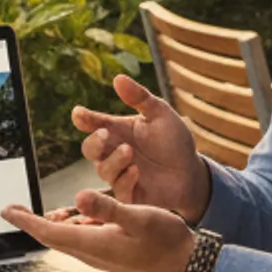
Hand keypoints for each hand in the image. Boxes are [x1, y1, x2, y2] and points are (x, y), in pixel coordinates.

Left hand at [2, 190, 195, 271]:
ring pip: (66, 239)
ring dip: (49, 225)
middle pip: (52, 237)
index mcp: (95, 244)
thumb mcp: (138, 217)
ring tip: (34, 213)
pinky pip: (81, 239)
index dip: (27, 220)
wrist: (185, 261)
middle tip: (12, 209)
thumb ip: (108, 208)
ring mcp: (101, 254)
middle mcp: (93, 252)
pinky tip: (71, 217)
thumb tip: (79, 197)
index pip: (50, 233)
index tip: (8, 211)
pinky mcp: (110, 252)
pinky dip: (69, 227)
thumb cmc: (165, 240)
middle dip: (30, 222)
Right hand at [73, 75, 210, 220]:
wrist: (192, 171)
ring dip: (113, 160)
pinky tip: (136, 171)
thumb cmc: (173, 141)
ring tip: (129, 151)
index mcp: (118, 130)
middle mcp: (114, 152)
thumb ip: (140, 97)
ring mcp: (121, 174)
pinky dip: (125, 179)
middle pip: (90, 149)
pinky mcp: (131, 194)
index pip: (94, 123)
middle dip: (94, 142)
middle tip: (105, 133)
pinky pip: (119, 190)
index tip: (79, 114)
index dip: (84, 119)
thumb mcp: (161, 114)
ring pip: (103, 169)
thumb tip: (118, 78)